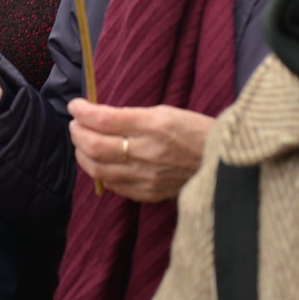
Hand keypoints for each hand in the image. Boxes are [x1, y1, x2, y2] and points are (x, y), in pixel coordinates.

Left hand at [67, 99, 214, 202]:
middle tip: (75, 124)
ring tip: (82, 143)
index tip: (75, 105)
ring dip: (83, 154)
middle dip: (77, 133)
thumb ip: (131, 116)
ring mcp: (147, 177)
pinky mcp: (148, 194)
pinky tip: (100, 162)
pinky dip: (99, 172)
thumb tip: (97, 117)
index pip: (104, 120)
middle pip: (95, 146)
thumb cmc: (194, 131)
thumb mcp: (165, 112)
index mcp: (154, 125)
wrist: (223, 163)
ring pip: (98, 169)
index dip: (82, 112)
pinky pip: (112, 185)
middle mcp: (148, 152)